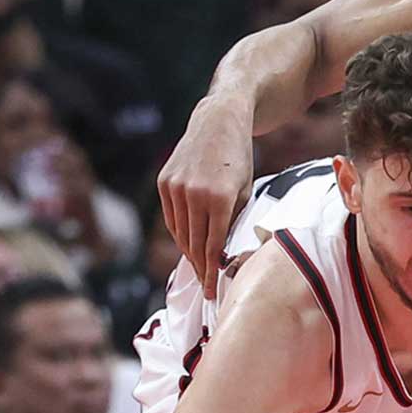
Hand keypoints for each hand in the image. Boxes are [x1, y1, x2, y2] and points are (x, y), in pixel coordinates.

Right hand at [158, 96, 253, 298]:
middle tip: (206, 288)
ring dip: (189, 253)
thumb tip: (224, 255)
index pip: (214, 247)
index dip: (212, 272)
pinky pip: (171, 217)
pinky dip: (179, 233)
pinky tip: (188, 245)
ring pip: (180, 233)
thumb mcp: (247, 191)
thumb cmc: (240, 159)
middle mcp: (195, 194)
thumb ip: (234, 221)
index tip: (212, 290)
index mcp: (221, 198)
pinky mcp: (164, 182)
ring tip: (199, 269)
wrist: (219, 122)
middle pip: (195, 244)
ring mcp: (176, 187)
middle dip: (201, 269)